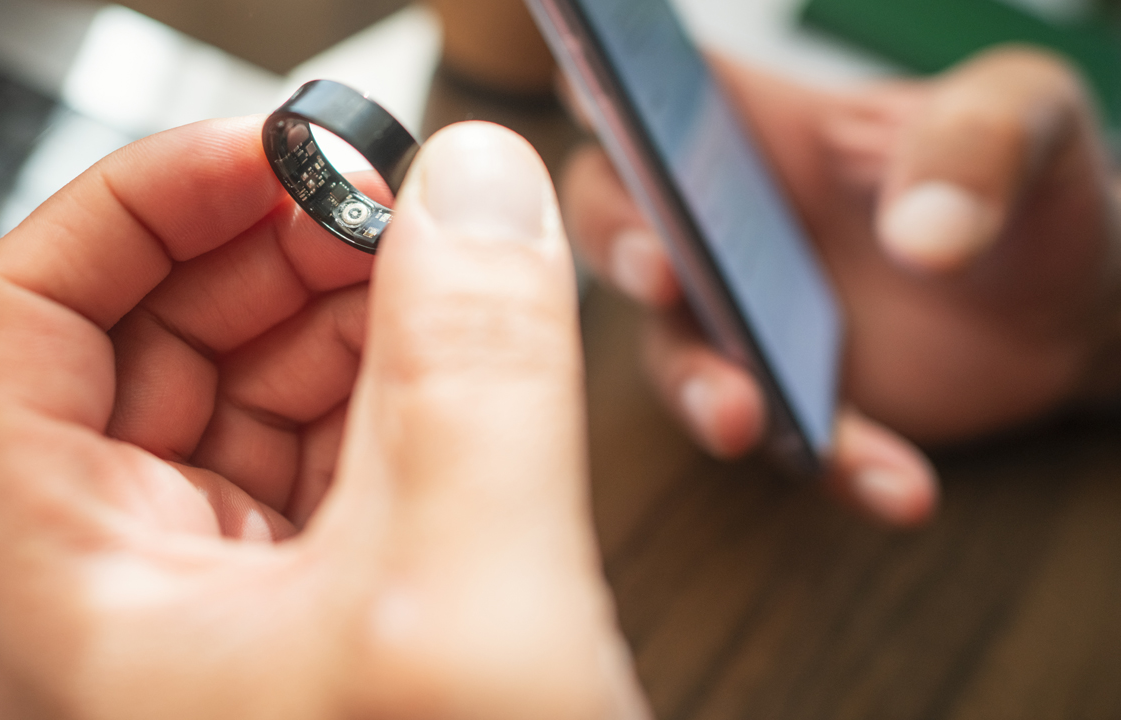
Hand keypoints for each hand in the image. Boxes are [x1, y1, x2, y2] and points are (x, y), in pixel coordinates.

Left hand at [0, 119, 647, 718]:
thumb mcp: (467, 611)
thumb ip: (476, 373)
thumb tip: (476, 194)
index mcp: (77, 592)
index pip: (27, 320)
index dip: (144, 205)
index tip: (273, 152)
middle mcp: (134, 595)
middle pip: (149, 340)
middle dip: (266, 243)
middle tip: (382, 195)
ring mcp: (234, 610)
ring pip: (253, 393)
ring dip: (341, 307)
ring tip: (436, 262)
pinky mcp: (329, 621)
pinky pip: (336, 458)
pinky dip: (395, 385)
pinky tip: (461, 356)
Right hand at [563, 48, 1120, 525]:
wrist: (1074, 318)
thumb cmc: (1033, 190)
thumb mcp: (1032, 122)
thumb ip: (979, 139)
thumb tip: (920, 232)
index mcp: (764, 128)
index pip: (654, 87)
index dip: (603, 83)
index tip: (587, 92)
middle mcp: (728, 224)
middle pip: (616, 218)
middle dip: (619, 243)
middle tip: (660, 273)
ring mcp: (746, 322)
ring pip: (674, 352)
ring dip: (699, 387)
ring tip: (746, 415)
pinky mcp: (787, 405)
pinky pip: (782, 442)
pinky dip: (831, 465)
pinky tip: (896, 482)